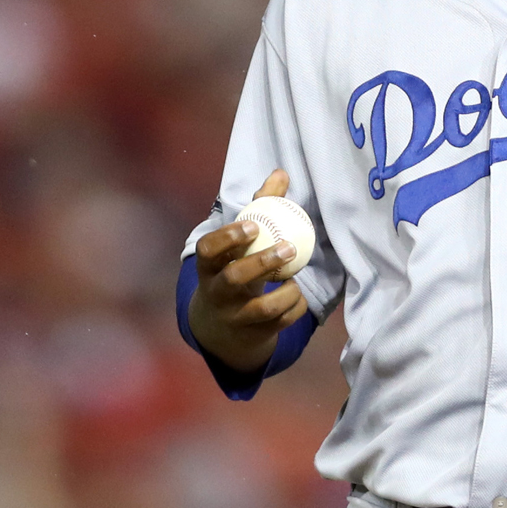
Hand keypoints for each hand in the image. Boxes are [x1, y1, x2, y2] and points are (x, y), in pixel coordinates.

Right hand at [187, 170, 310, 373]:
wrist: (220, 328)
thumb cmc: (234, 269)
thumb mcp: (238, 245)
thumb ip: (258, 208)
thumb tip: (280, 173)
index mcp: (209, 266)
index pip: (208, 249)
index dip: (227, 238)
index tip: (252, 227)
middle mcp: (217, 292)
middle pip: (234, 278)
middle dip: (262, 263)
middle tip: (288, 248)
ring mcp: (234, 316)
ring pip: (261, 308)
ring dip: (285, 293)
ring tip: (296, 280)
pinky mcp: (253, 334)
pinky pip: (279, 323)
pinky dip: (295, 309)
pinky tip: (299, 297)